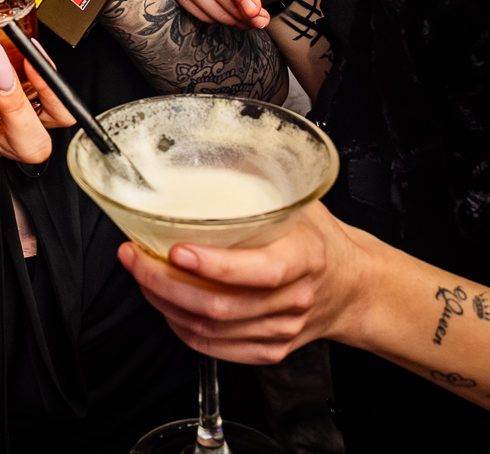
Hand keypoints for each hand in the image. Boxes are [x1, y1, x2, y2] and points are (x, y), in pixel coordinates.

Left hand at [115, 201, 374, 365]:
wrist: (354, 287)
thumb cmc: (321, 240)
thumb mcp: (300, 203)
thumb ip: (260, 179)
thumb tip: (214, 140)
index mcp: (305, 259)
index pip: (258, 272)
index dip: (211, 266)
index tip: (175, 249)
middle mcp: (293, 300)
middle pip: (221, 307)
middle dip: (165, 283)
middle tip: (135, 257)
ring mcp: (280, 330)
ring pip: (211, 331)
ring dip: (165, 304)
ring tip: (141, 275)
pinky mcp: (269, 349)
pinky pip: (215, 349)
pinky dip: (182, 328)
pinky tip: (166, 305)